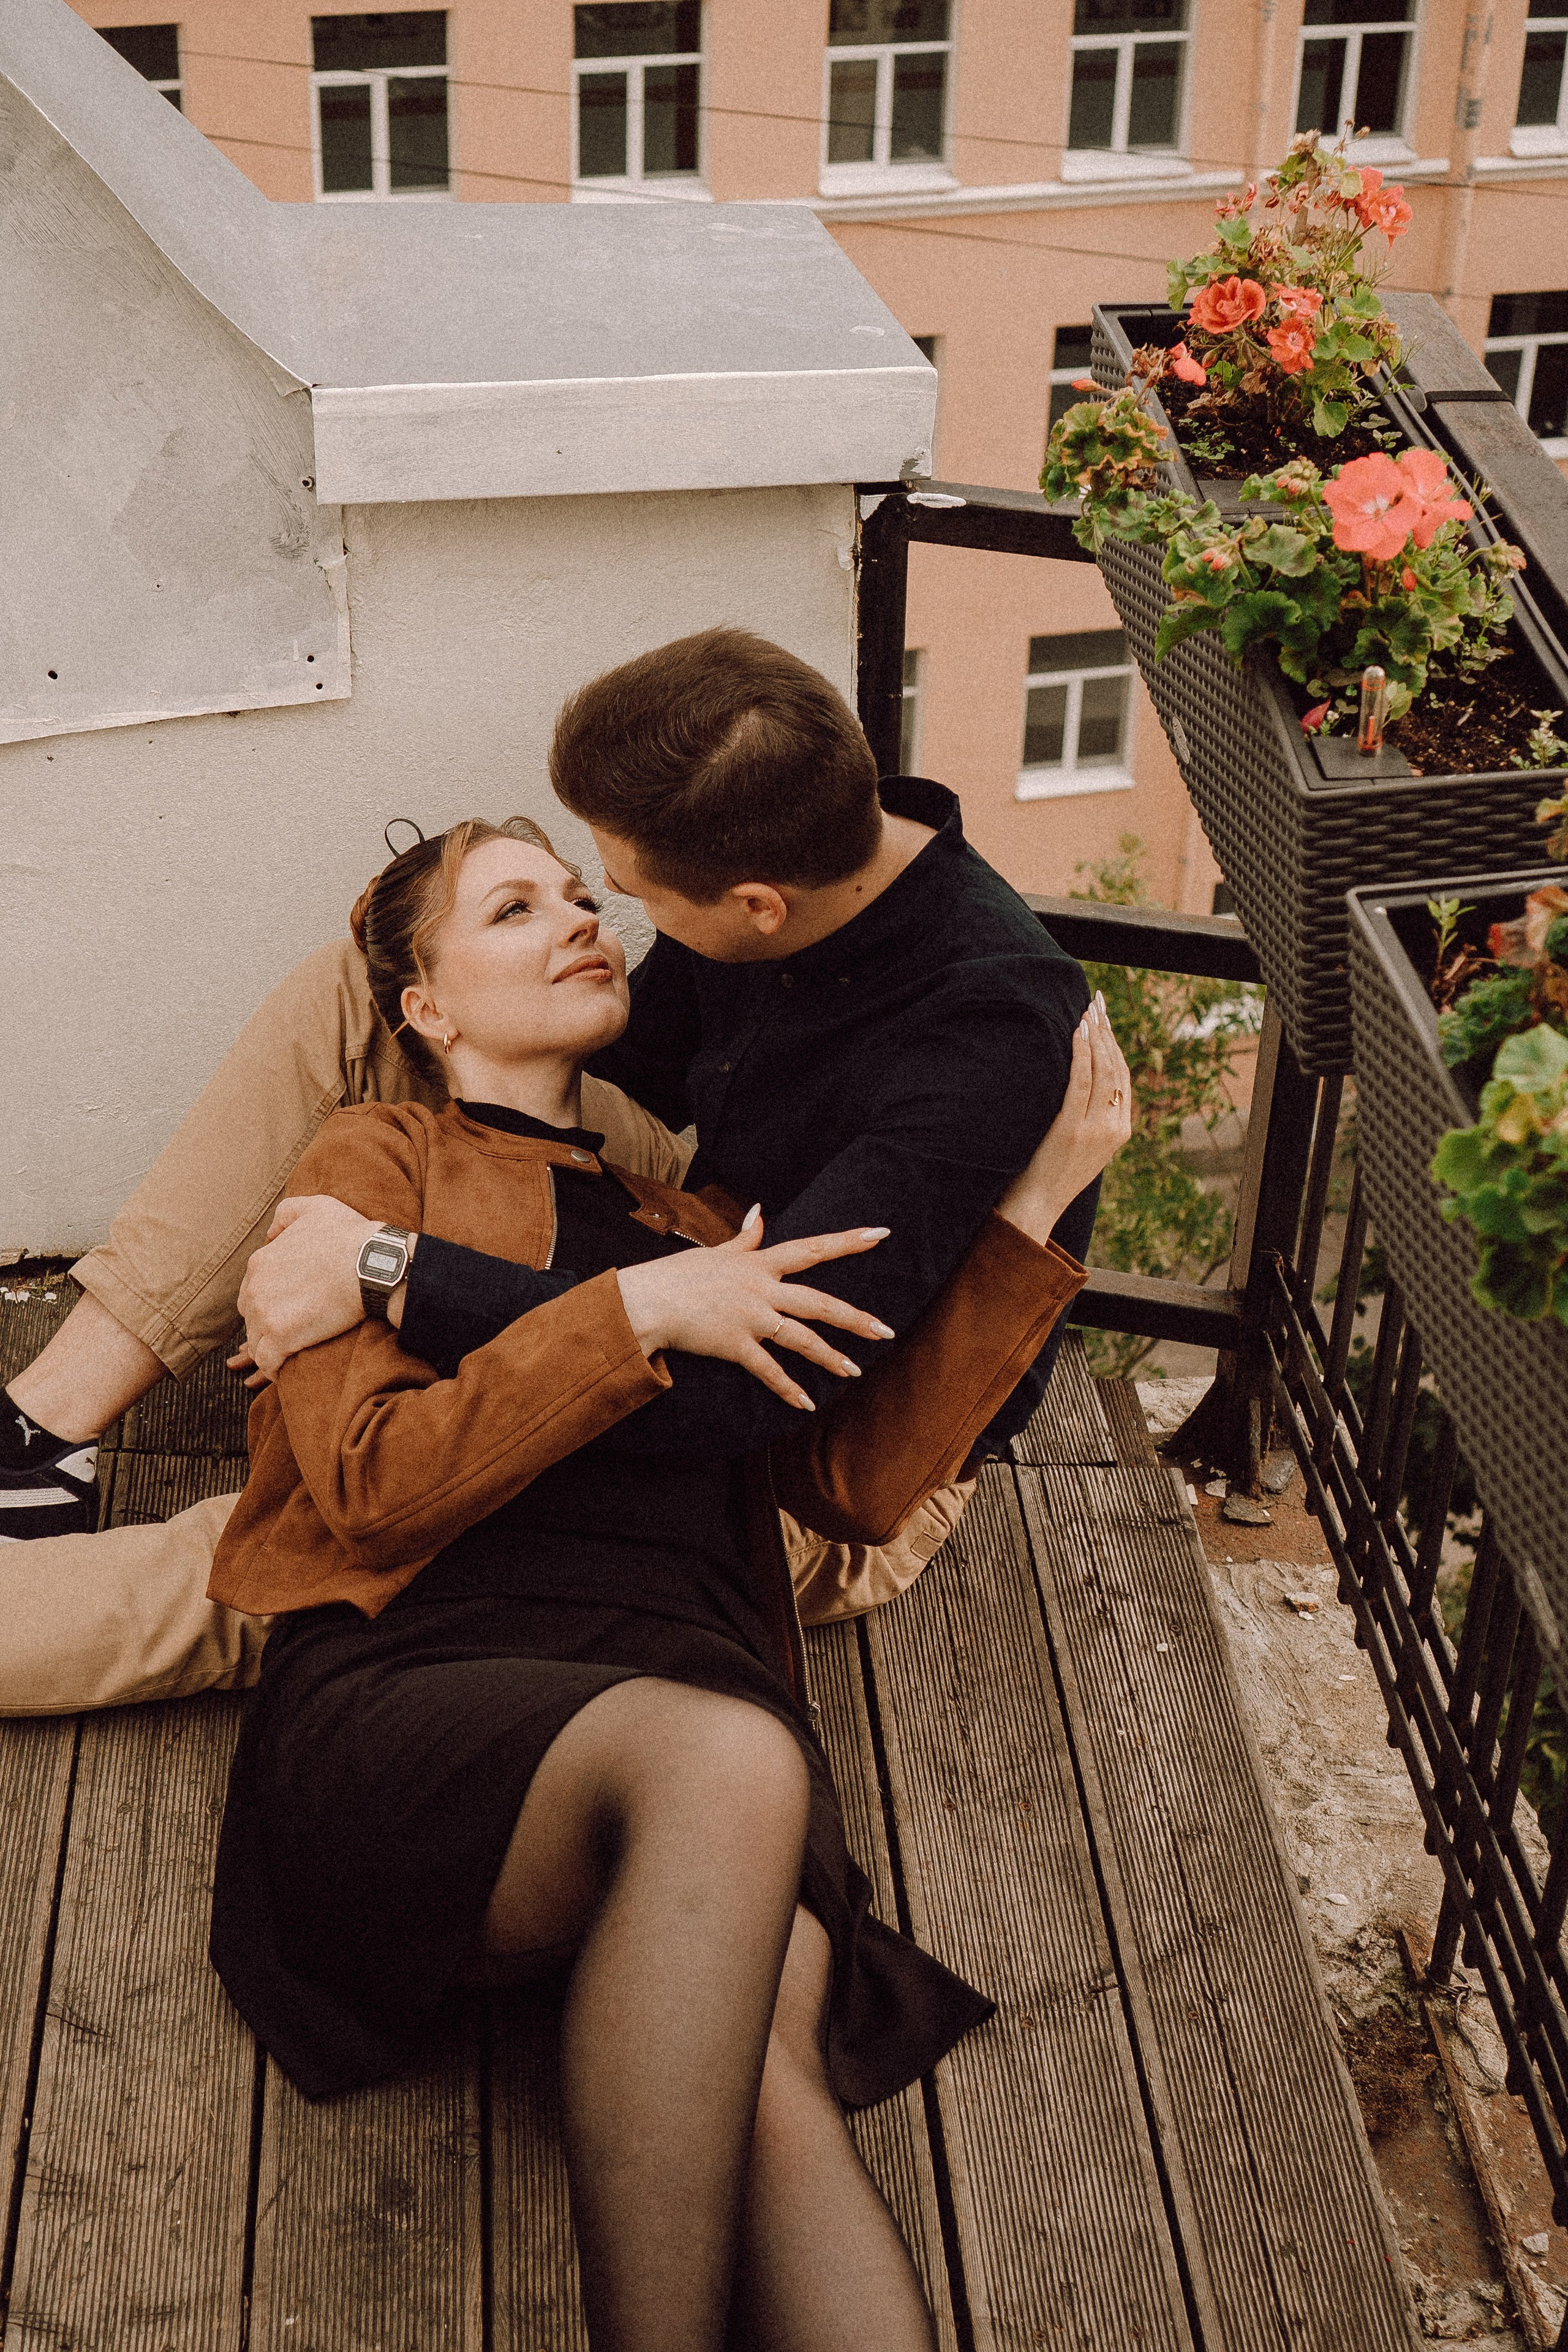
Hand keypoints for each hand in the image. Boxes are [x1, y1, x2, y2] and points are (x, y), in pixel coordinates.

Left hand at [230, 1196, 403, 1383]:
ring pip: (258, 1342)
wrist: (372, 1265)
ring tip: (292, 1354)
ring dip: (272, 1349)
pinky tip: (286, 1369)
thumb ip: (286, 1213)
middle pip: (252, 1318)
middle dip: (267, 1326)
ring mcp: (266, 1315)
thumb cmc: (351, 1235)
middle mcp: (256, 1289)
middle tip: (293, 1332)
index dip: (270, 1302)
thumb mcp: (316, 1206)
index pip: (253, 1291)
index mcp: (260, 1262)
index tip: (290, 1310)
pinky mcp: (281, 1338)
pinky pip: (267, 1362)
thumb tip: (271, 1233)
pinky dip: (274, 1369)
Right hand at [616, 1212, 895, 1408]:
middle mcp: (762, 1289)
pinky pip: (768, 1370)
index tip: (881, 1233)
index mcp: (760, 1263)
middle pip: (818, 1303)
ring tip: (854, 1372)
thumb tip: (761, 1210)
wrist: (648, 1300)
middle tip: (886, 1332)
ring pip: (800, 1338)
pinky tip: (807, 1403)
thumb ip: (746, 1236)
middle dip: (855, 1318)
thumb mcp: (717, 1251)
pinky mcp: (735, 1344)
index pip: (813, 1248)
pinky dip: (788, 1388)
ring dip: (830, 1357)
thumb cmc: (680, 1275)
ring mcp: (750, 1317)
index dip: (849, 1240)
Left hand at [996, 994, 1132, 1245]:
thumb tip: (1084, 1081)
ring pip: (1103, 1071)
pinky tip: (1076, 1033)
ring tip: (1088, 1012)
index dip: (1115, 1045)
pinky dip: (1080, 1054)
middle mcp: (1114, 1128)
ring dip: (1095, 1037)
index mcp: (1120, 1131)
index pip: (1123, 1078)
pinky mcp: (1072, 1128)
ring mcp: (1095, 1129)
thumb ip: (1092, 1118)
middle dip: (1107, 1033)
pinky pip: (1080, 1082)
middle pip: (1117, 1069)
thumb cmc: (1052, 1172)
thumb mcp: (1083, 1145)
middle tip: (1097, 1004)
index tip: (1104, 1020)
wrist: (1038, 1204)